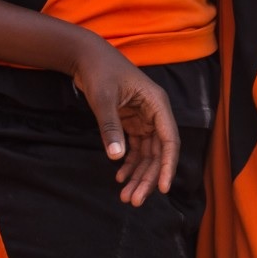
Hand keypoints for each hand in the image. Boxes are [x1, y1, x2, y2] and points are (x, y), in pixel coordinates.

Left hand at [67, 33, 179, 206]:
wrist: (87, 57)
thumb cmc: (100, 72)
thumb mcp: (103, 98)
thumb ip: (110, 127)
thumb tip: (116, 157)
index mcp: (157, 104)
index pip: (169, 140)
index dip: (168, 166)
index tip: (163, 189)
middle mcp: (155, 113)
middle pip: (158, 152)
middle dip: (148, 177)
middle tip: (133, 200)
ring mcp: (143, 118)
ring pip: (147, 153)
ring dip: (139, 175)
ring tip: (125, 196)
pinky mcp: (131, 121)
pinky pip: (135, 147)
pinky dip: (129, 163)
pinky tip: (119, 177)